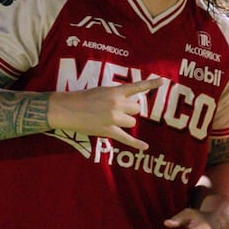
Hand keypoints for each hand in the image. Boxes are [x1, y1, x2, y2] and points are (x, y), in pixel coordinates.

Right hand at [47, 78, 164, 149]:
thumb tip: (128, 102)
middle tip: (115, 109)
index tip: (162, 82)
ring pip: (132, 122)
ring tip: (109, 119)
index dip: (151, 84)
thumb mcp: (100, 90)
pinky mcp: (109, 131)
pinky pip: (126, 138)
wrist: (65, 109)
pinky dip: (136, 144)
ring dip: (125, 121)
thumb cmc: (80, 98)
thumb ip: (116, 95)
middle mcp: (117, 104)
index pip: (137, 87)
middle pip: (136, 109)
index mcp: (115, 92)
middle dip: (129, 110)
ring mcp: (114, 118)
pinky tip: (145, 147)